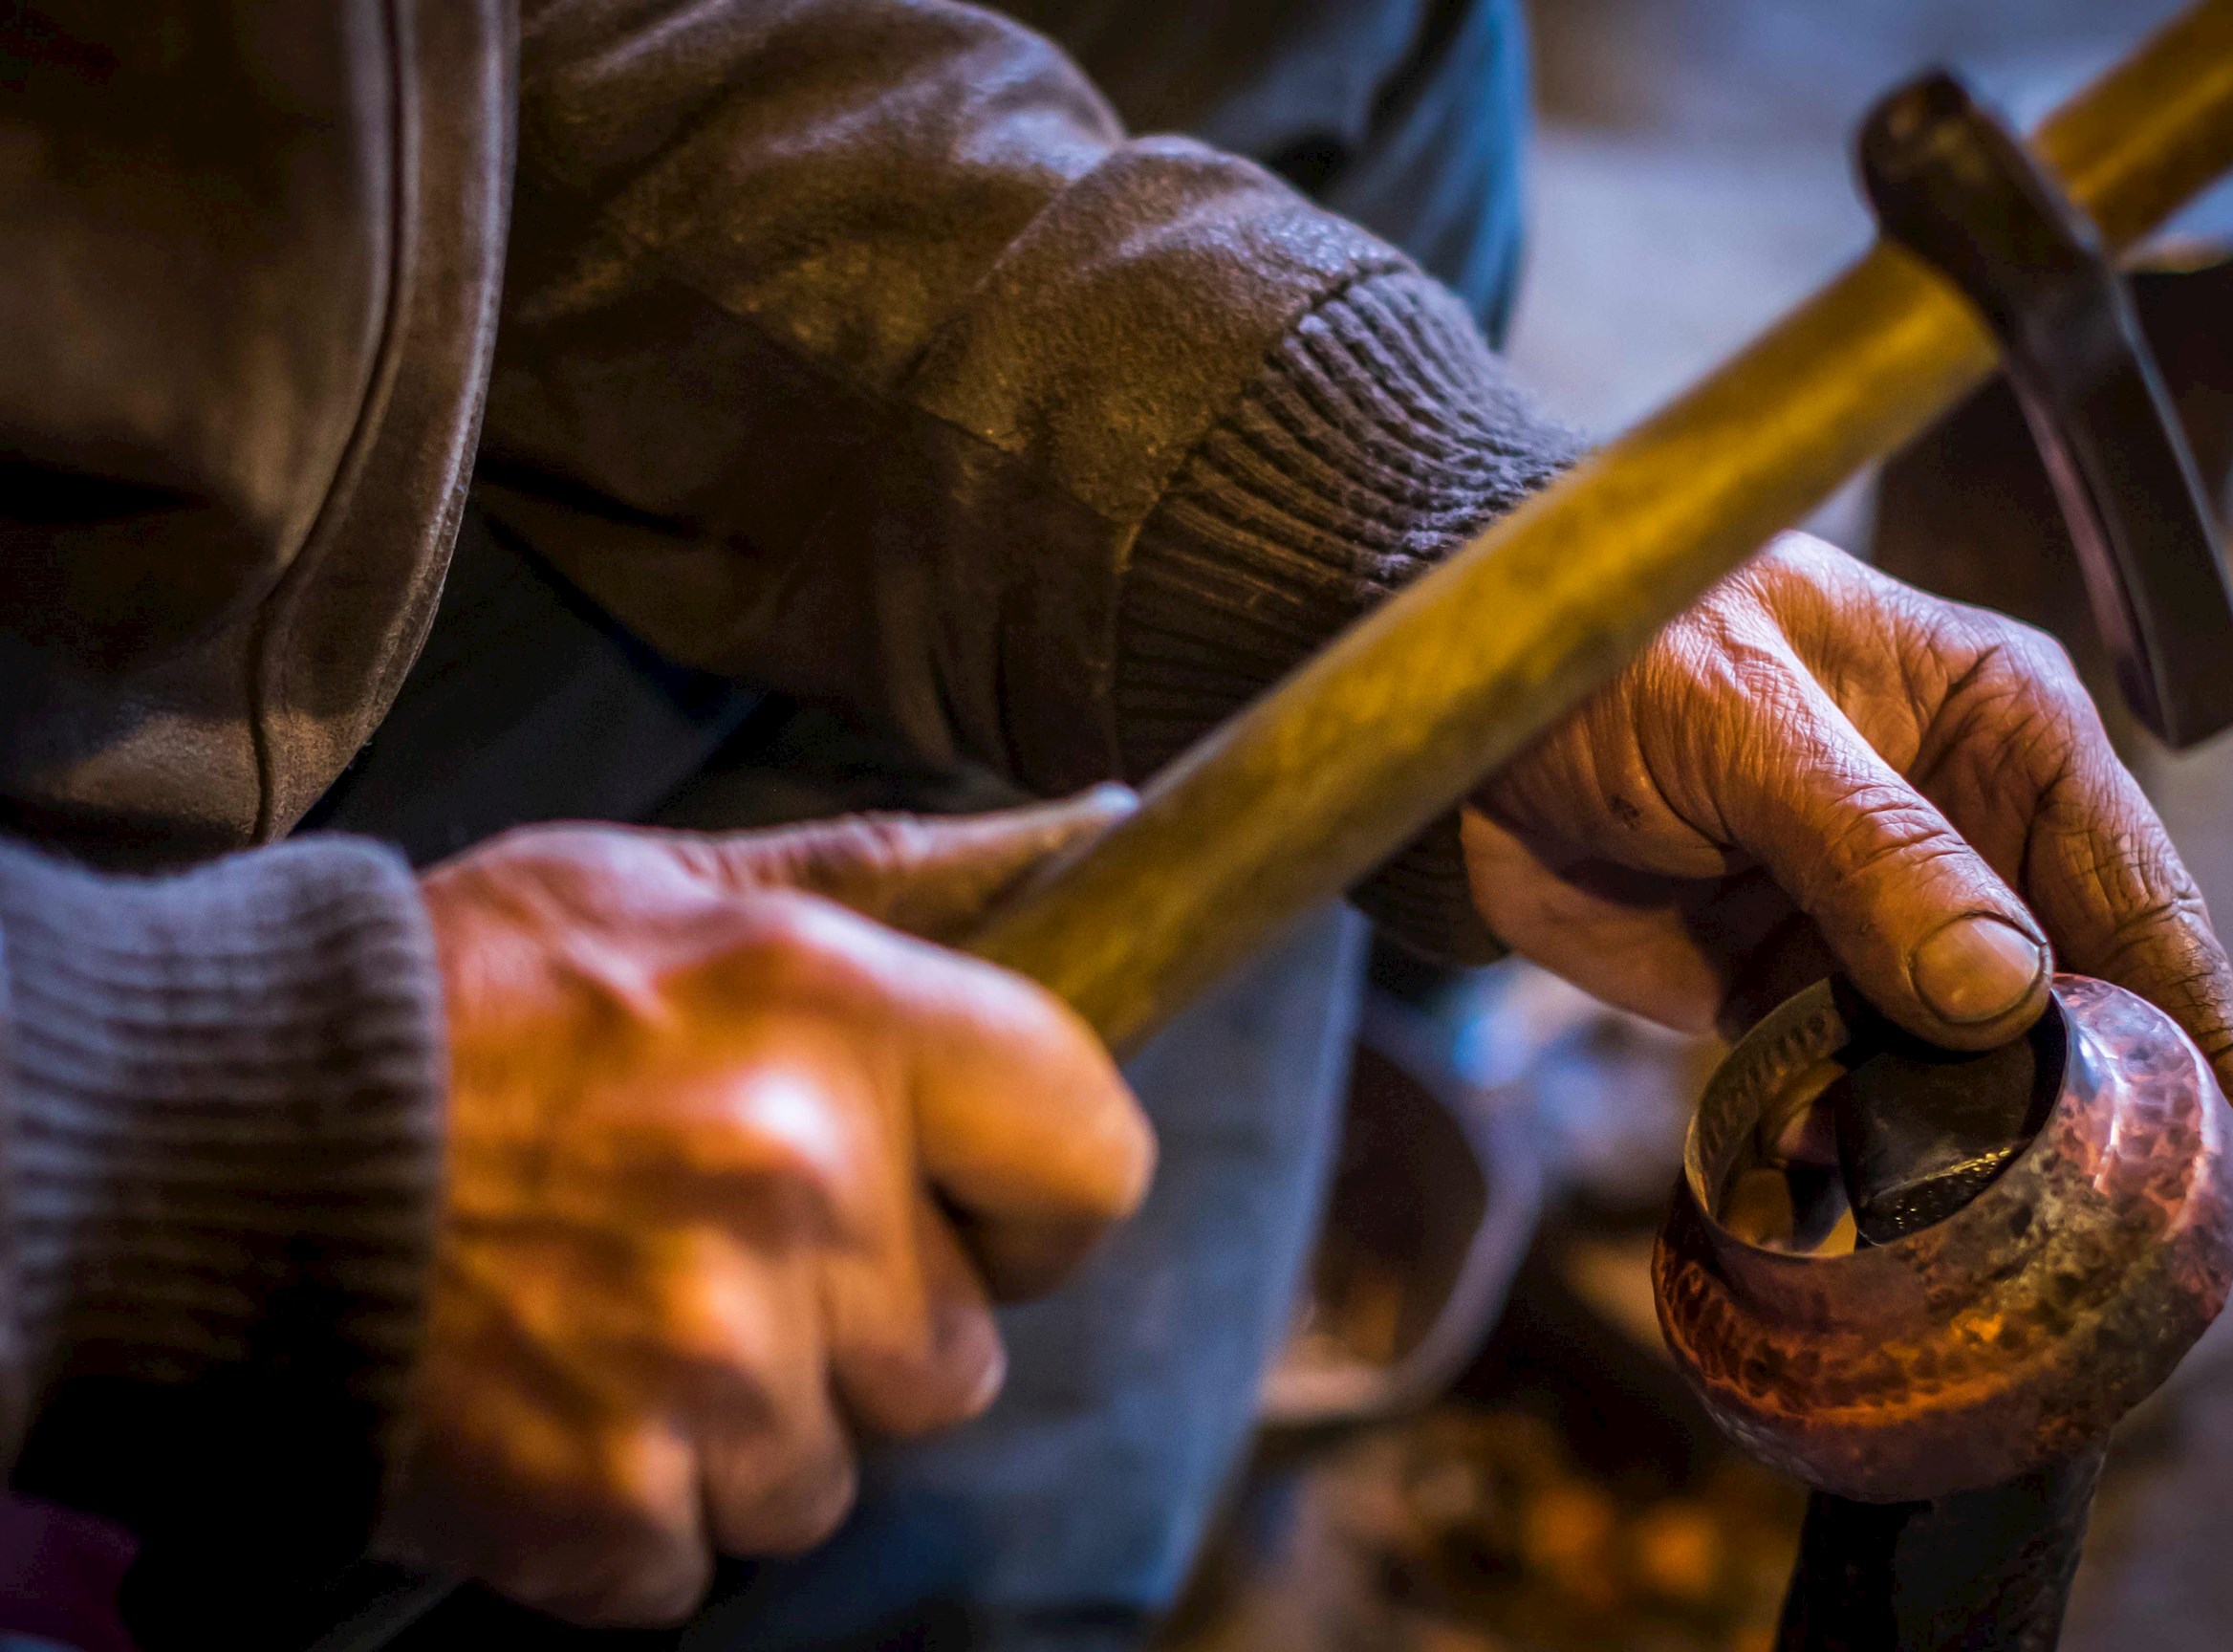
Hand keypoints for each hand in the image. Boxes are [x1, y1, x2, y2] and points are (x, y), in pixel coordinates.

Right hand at [379, 791, 1152, 1624]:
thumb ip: (900, 875)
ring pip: (841, 1465)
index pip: (1094, 1157)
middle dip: (875, 1320)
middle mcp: (798, 1191)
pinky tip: (563, 1392)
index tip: (975, 1194)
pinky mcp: (610, 1506)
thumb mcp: (672, 886)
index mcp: (837, 1017)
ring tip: (623, 1315)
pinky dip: (647, 1500)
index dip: (1042, 1189)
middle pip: (966, 1351)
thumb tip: (1099, 838)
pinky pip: (714, 1548)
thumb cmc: (459, 1000)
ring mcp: (707, 1365)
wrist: (207, 1144)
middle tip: (732, 1245)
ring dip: (757, 1418)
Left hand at [1466, 534, 2232, 1150]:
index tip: (2221, 1149)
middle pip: (2064, 995)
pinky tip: (1830, 1176)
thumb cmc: (1608, 653)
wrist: (1457, 711)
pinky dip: (1844, 1138)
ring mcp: (1877, 922)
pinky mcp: (1787, 989)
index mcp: (2001, 728)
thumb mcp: (1743, 723)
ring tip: (1939, 1205)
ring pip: (1959, 1061)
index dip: (2190, 1020)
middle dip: (2064, 1100)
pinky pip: (1848, 1089)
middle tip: (2073, 1215)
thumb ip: (1874, 849)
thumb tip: (2004, 992)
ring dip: (1946, 1135)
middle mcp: (1962, 831)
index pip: (2138, 886)